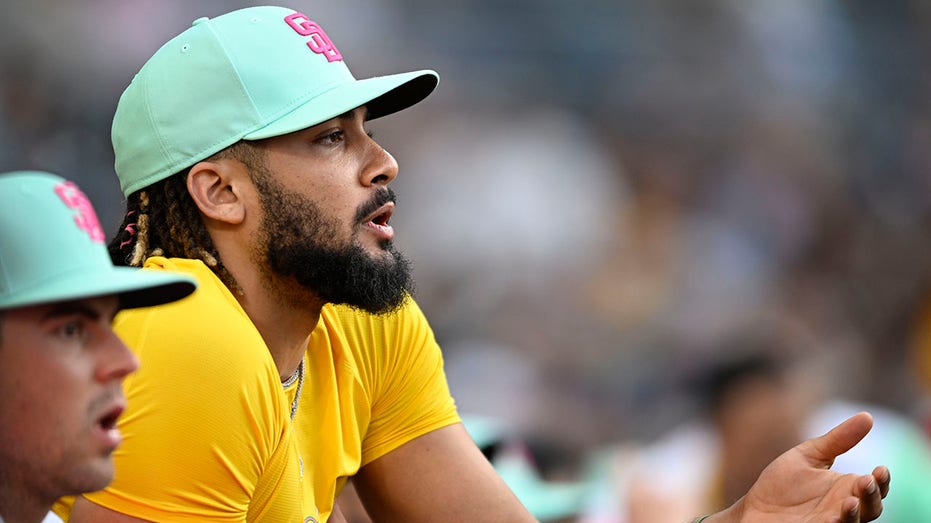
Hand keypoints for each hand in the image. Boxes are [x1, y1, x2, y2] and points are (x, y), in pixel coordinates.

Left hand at [712, 411, 889, 521]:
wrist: (755, 508)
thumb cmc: (783, 483)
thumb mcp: (810, 455)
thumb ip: (838, 439)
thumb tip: (868, 415)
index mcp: (846, 487)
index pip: (875, 487)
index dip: (882, 481)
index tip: (880, 469)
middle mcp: (843, 507)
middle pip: (871, 507)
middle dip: (871, 495)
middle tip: (866, 481)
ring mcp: (830, 522)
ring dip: (854, 514)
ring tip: (849, 502)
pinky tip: (831, 518)